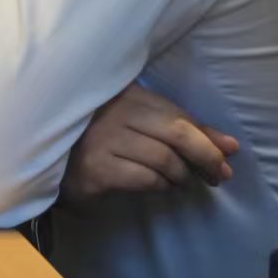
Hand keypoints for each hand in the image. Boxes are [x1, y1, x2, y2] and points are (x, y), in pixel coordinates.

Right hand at [62, 83, 236, 204]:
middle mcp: (110, 110)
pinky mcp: (95, 167)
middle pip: (177, 133)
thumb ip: (181, 130)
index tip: (225, 156)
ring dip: (181, 175)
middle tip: (217, 176)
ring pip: (165, 158)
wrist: (48, 161)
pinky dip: (161, 185)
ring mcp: (100, 138)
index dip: (206, 136)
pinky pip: (146, 178)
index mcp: (122, 92)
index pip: (176, 113)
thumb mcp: (139, 125)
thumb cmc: (97, 138)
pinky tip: (159, 185)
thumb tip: (230, 146)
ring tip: (179, 181)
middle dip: (206, 158)